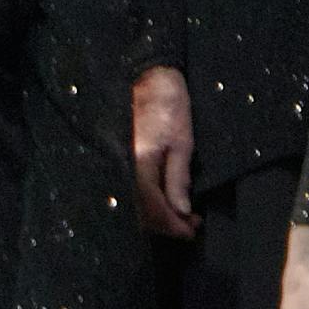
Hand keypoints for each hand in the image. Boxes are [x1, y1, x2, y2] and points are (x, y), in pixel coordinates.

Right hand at [131, 67, 197, 238]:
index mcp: (138, 162)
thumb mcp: (182, 142)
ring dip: (157, 214)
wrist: (146, 77)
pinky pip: (131, 188)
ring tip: (182, 215)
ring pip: (134, 202)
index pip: (152, 206)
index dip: (172, 224)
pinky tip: (165, 199)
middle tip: (190, 226)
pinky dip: (148, 200)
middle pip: (139, 210)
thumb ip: (178, 179)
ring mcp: (117, 161)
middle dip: (166, 223)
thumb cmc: (169, 105)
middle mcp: (121, 165)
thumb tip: (181, 212)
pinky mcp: (119, 156)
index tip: (190, 231)